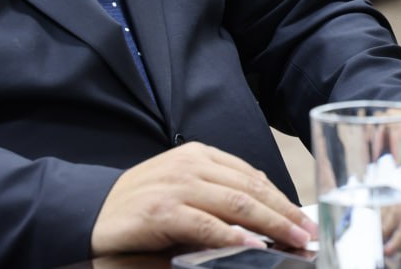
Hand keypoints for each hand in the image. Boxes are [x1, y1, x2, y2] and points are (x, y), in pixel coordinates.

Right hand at [90, 142, 316, 254]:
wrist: (90, 213)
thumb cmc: (141, 206)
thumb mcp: (183, 189)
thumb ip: (217, 193)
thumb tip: (262, 208)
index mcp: (198, 155)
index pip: (251, 176)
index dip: (282, 198)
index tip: (305, 219)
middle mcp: (190, 165)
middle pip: (250, 189)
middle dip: (286, 212)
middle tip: (310, 233)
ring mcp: (177, 187)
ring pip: (236, 204)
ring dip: (272, 224)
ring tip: (294, 240)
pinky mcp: (162, 212)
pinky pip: (206, 225)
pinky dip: (233, 235)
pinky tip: (254, 244)